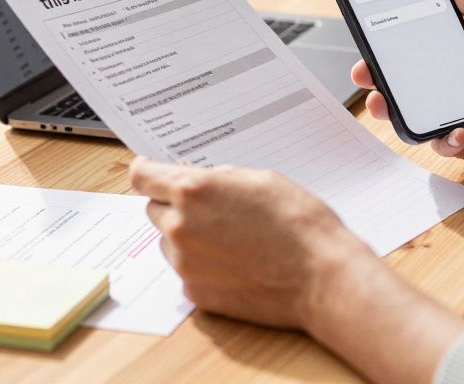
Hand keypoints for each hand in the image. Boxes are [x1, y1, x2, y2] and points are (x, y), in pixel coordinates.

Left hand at [128, 157, 375, 328]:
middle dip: (174, 204)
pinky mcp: (195, 292)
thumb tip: (192, 177)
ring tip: (230, 237)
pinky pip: (185, 269)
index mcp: (194, 191)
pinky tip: (235, 261)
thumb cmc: (299, 223)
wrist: (320, 276)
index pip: (142, 176)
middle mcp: (179, 227)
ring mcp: (184, 263)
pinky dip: (201, 263)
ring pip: (168, 241)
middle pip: (153, 209)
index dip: (146, 171)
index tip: (148, 171)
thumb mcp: (260, 179)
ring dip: (186, 235)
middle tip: (211, 207)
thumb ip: (218, 178)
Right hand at [353, 0, 463, 177]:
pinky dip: (445, 139)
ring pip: (424, 112)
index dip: (400, 42)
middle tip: (366, 76)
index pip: (429, 44)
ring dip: (401, 110)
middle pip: (417, 79)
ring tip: (386, 106)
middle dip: (387, 78)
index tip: (374, 39)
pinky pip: (446, 142)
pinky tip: (457, 133)